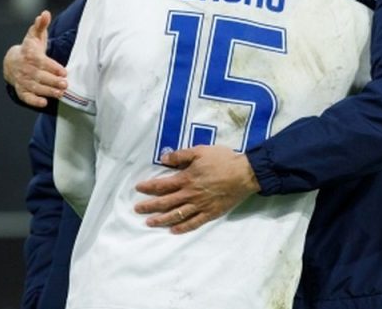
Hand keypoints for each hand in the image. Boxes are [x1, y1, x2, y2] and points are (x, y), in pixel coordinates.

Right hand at [2, 11, 66, 107]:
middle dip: (53, 81)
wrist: (12, 61)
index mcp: (30, 55)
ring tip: (60, 93)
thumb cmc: (29, 48)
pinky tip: (44, 103)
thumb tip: (45, 13)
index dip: (53, 67)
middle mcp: (26, 69)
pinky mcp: (21, 90)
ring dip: (48, 91)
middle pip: (40, 76)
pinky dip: (34, 101)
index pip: (42, 62)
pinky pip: (26, 97)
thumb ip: (41, 25)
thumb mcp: (34, 36)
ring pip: (36, 87)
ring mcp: (23, 80)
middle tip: (65, 84)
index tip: (64, 72)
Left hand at [134, 145, 259, 233]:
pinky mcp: (210, 213)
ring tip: (150, 223)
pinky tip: (173, 230)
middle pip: (165, 202)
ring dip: (161, 219)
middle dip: (149, 206)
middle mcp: (190, 194)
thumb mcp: (200, 151)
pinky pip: (194, 223)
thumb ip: (181, 156)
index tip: (138, 188)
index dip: (149, 187)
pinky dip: (183, 227)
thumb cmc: (222, 160)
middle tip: (137, 209)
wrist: (244, 174)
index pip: (162, 185)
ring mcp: (200, 205)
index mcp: (186, 179)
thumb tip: (164, 159)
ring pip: (177, 215)